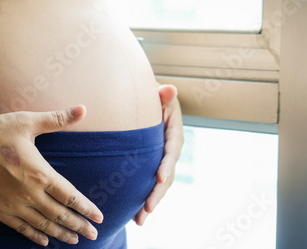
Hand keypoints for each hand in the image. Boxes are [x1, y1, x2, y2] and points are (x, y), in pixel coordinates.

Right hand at [0, 105, 102, 245]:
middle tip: (93, 235)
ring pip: (42, 224)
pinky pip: (20, 227)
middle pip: (60, 214)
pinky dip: (34, 235)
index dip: (87, 208)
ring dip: (61, 233)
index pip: (71, 196)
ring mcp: (12, 205)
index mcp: (40, 174)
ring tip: (74, 240)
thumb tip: (82, 109)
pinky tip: (43, 241)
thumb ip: (56, 119)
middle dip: (79, 225)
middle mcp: (29, 194)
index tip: (99, 218)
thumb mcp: (27, 122)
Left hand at [133, 84, 183, 224]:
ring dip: (151, 203)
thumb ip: (162, 94)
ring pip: (161, 185)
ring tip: (139, 220)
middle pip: (167, 174)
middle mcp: (171, 148)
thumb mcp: (158, 94)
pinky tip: (135, 216)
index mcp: (173, 131)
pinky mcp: (154, 166)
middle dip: (158, 193)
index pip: (171, 150)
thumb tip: (169, 89)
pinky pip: (151, 184)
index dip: (167, 164)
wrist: (147, 103)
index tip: (159, 178)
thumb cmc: (152, 97)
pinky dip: (145, 199)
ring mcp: (163, 159)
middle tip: (146, 208)